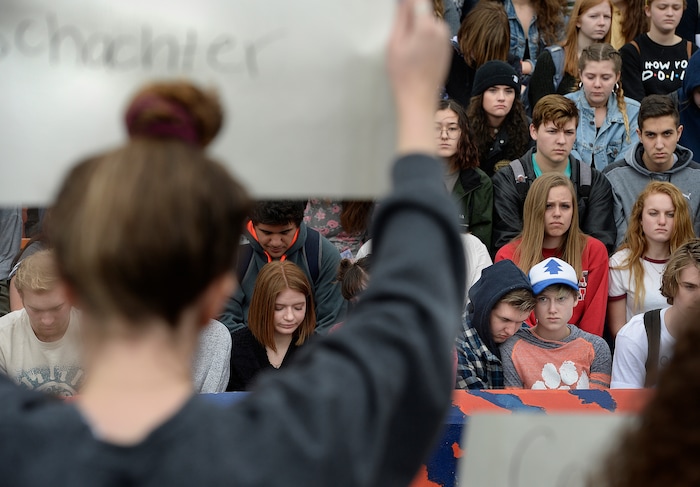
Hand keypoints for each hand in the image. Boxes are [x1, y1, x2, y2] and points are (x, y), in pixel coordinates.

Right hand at [387, 0, 449, 154]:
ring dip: (416, 28)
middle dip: (410, 17)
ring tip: (406, 49)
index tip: (399, 9)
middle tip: (399, 38)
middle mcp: (440, 29)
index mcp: (427, 26)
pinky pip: (432, 34)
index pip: (417, 0)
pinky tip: (414, 56)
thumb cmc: (403, 77)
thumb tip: (405, 2)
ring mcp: (445, 39)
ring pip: (427, 22)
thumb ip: (401, 17)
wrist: (418, 101)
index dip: (406, 3)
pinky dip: (423, 38)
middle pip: (422, 10)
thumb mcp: (394, 44)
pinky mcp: (446, 48)